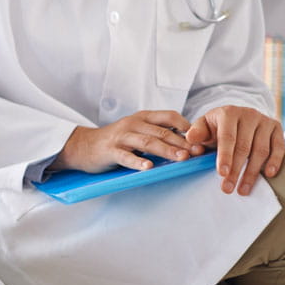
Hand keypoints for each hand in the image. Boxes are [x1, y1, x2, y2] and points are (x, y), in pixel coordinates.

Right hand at [51, 111, 192, 172]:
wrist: (83, 145)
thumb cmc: (115, 140)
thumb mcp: (137, 131)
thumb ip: (157, 134)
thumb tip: (189, 143)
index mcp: (142, 118)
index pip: (168, 116)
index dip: (186, 126)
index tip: (201, 138)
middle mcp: (132, 124)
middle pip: (160, 131)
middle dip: (181, 141)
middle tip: (196, 152)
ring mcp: (120, 137)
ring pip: (146, 142)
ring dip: (166, 150)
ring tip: (180, 158)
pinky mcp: (109, 151)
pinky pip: (125, 156)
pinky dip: (137, 162)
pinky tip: (148, 167)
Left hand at [185, 105, 284, 194]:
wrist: (237, 115)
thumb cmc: (217, 125)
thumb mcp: (204, 126)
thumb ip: (197, 132)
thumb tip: (190, 139)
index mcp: (228, 113)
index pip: (227, 137)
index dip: (225, 156)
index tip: (221, 174)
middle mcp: (248, 114)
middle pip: (244, 147)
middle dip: (236, 170)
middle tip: (228, 188)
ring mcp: (264, 120)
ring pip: (261, 150)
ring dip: (252, 172)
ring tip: (243, 189)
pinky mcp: (277, 127)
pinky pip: (279, 146)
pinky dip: (275, 161)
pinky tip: (268, 174)